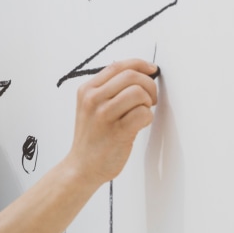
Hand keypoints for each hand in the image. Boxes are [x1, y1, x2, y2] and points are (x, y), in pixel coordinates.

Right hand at [66, 59, 158, 187]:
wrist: (82, 167)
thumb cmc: (92, 137)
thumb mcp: (90, 107)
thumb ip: (108, 89)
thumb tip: (137, 73)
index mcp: (87, 90)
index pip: (118, 66)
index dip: (140, 64)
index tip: (152, 70)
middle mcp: (93, 100)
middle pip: (131, 76)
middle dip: (149, 85)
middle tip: (150, 98)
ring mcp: (104, 116)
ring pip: (139, 93)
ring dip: (148, 102)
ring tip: (142, 112)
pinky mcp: (117, 132)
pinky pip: (143, 113)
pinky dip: (147, 118)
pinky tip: (140, 125)